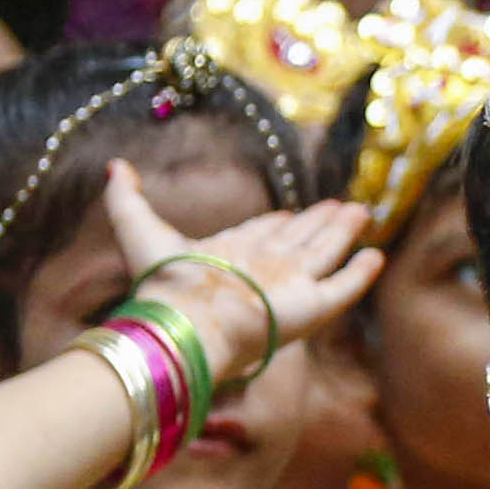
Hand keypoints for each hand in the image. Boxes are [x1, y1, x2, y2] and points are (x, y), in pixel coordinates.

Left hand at [101, 169, 378, 389]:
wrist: (186, 321)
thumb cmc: (163, 281)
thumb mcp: (139, 229)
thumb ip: (127, 198)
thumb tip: (115, 166)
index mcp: (233, 253)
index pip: (264, 232)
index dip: (279, 221)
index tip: (293, 212)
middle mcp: (267, 268)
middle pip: (301, 240)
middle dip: (321, 222)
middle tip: (344, 207)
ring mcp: (293, 286)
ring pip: (326, 253)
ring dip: (343, 233)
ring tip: (361, 215)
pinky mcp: (314, 306)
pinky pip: (344, 285)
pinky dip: (361, 272)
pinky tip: (374, 256)